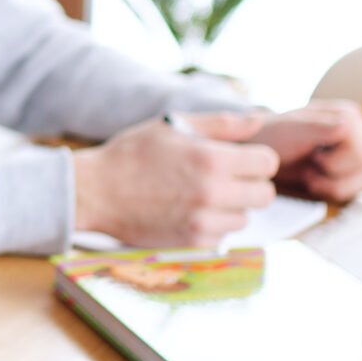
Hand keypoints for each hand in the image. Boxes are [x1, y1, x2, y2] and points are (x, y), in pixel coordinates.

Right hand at [71, 111, 277, 247]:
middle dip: (250, 184)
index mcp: (212, 159)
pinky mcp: (191, 241)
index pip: (267, 163)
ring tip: (203, 195)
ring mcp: (203, 220)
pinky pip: (222, 235)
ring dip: (232, 207)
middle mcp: (213, 192)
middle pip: (264, 194)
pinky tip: (189, 211)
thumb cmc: (133, 154)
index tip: (241, 158)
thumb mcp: (174, 126)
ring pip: (244, 217)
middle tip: (227, 178)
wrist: (94, 191)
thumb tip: (259, 119)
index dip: (257, 158)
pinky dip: (212, 224)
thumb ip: (222, 123)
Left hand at [250, 100, 361, 201]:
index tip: (312, 152)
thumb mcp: (292, 129)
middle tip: (310, 164)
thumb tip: (348, 127)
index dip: (332, 157)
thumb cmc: (275, 137)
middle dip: (333, 171)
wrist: (263, 158)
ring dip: (333, 184)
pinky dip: (336, 192)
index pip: (357, 140)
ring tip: (311, 174)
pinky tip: (318, 184)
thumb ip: (319, 127)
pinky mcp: (359, 176)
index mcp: (348, 114)